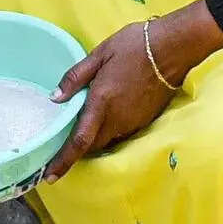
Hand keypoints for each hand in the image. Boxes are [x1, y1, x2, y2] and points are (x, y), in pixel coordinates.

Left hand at [43, 2, 222, 181]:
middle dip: (76, 152)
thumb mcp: (98, 54)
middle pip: (92, 146)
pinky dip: (108, 132)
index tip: (50, 177)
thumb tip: (55, 98)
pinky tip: (103, 120)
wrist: (172, 49)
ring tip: (79, 133)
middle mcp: (117, 119)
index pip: (79, 141)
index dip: (63, 161)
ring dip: (92, 142)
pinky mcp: (145, 121)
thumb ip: (75, 78)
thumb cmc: (132, 46)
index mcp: (101, 103)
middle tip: (59, 150)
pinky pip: (120, 134)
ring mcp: (133, 122)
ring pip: (106, 141)